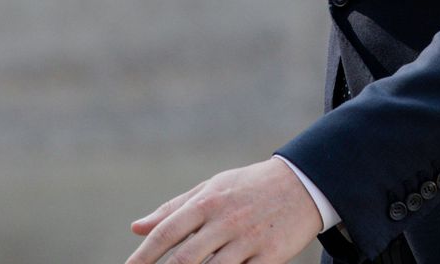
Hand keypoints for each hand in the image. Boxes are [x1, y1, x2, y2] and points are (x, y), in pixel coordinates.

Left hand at [127, 157, 320, 263]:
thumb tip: (136, 228)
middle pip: (185, 258)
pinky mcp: (270, 255)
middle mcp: (226, 220)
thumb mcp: (212, 188)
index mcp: (207, 202)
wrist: (303, 183)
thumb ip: (174, 209)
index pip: (167, 232)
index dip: (144, 255)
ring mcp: (249, 239)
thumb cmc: (249, 187)